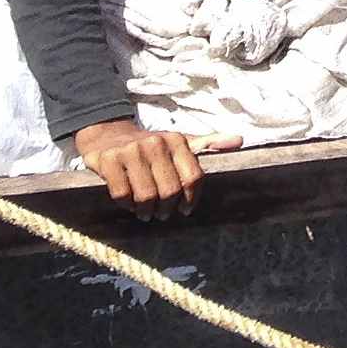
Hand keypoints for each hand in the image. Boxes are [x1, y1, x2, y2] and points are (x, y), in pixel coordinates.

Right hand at [74, 118, 234, 218]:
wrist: (107, 133)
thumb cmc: (150, 145)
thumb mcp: (179, 142)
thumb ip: (207, 144)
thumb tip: (239, 140)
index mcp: (177, 140)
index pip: (193, 176)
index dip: (191, 198)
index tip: (185, 209)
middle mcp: (155, 143)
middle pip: (170, 190)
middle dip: (167, 208)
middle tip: (162, 214)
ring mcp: (131, 151)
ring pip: (146, 195)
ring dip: (146, 211)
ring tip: (145, 213)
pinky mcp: (108, 160)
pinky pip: (122, 193)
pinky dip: (126, 205)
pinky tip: (129, 204)